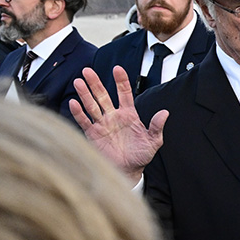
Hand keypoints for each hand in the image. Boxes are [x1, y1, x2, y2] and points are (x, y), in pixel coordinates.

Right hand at [70, 66, 168, 184]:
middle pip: (103, 96)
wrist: (128, 171)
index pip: (124, 93)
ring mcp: (102, 124)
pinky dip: (79, 113)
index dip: (121, 81)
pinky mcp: (93, 134)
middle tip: (88, 70)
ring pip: (92, 106)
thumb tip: (165, 113)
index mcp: (129, 115)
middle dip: (96, 83)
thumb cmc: (141, 156)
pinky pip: (85, 122)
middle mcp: (113, 116)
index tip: (117, 69)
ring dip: (85, 94)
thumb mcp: (153, 141)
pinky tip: (74, 103)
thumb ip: (157, 126)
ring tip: (78, 82)